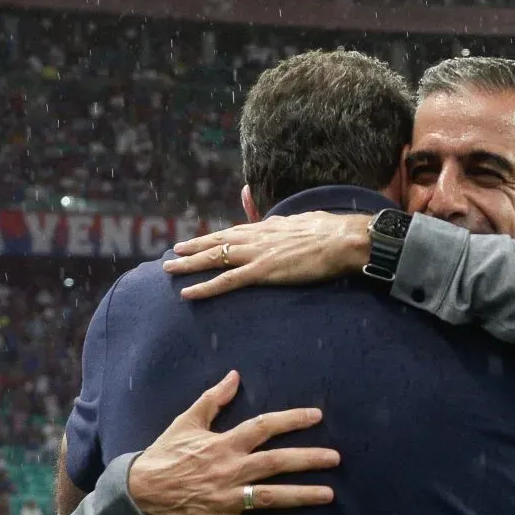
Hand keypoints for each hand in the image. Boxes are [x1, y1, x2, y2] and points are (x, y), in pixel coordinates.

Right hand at [127, 371, 339, 514]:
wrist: (137, 494)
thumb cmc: (163, 455)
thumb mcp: (186, 422)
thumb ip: (213, 399)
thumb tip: (235, 376)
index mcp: (224, 445)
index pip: (264, 427)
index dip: (291, 420)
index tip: (317, 417)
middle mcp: (231, 471)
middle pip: (276, 463)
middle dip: (308, 459)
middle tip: (335, 458)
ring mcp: (227, 501)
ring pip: (271, 498)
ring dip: (301, 497)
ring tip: (329, 495)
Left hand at [162, 211, 370, 299]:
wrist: (343, 239)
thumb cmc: (333, 232)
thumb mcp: (305, 221)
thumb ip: (290, 224)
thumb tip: (286, 222)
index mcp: (268, 226)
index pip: (234, 232)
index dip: (214, 237)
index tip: (199, 240)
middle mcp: (257, 237)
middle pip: (217, 242)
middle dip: (194, 247)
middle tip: (174, 252)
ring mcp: (257, 253)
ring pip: (215, 259)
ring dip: (189, 264)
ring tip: (170, 268)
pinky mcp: (262, 271)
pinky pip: (227, 281)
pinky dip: (205, 287)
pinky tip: (188, 293)